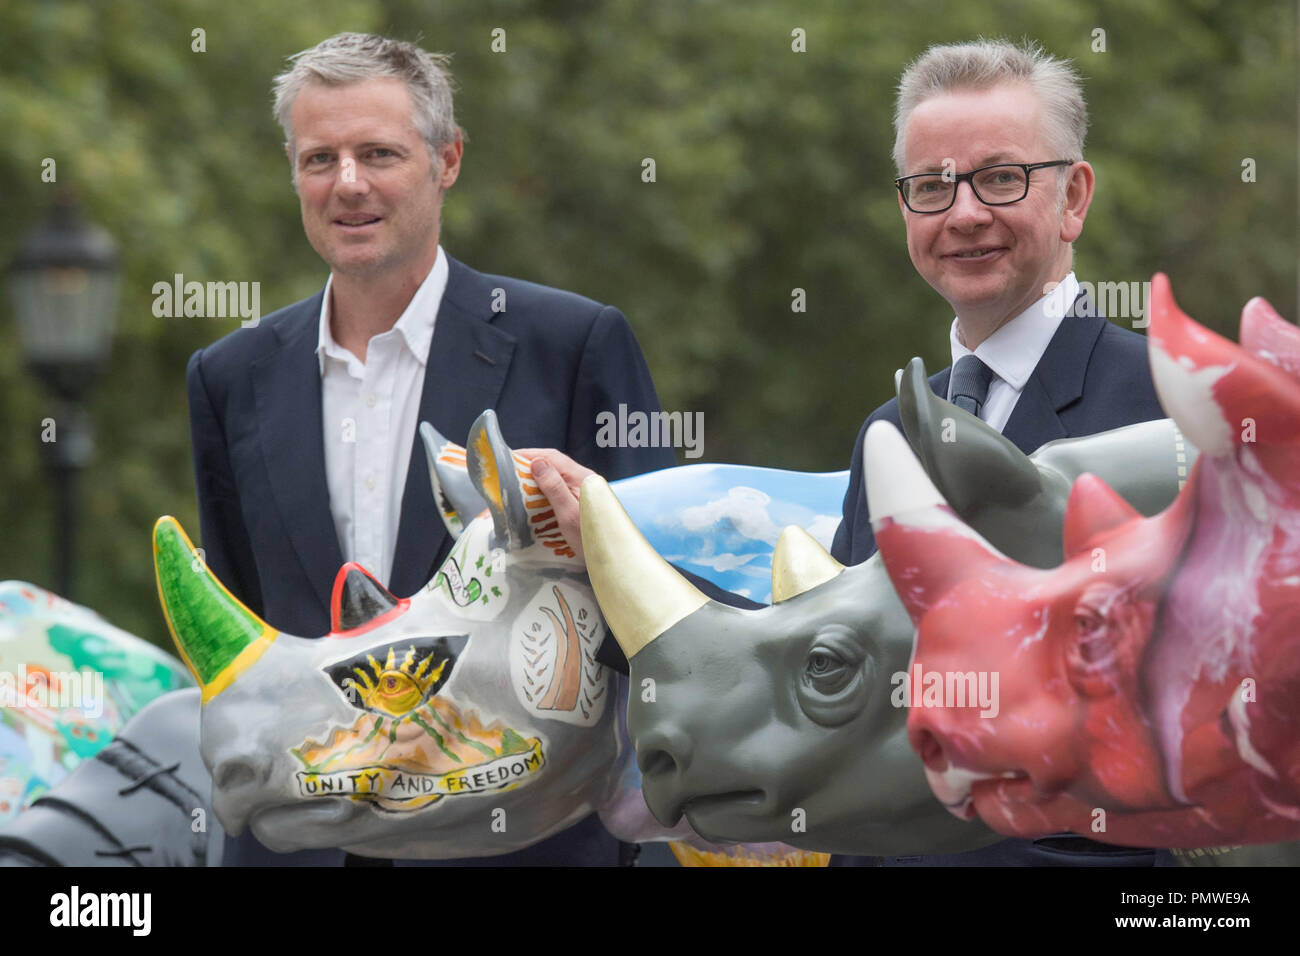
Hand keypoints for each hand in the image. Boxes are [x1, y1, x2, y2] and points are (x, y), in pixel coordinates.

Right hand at [514, 449, 594, 564]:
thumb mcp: (569, 514)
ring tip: (516, 484)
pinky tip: (534, 498)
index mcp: (582, 478)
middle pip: (554, 465)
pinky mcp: (582, 501)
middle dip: (530, 465)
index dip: (529, 454)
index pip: (552, 457)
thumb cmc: (591, 538)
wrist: (614, 557)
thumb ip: (554, 488)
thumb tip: (537, 463)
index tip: (507, 457)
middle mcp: (584, 480)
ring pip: (556, 476)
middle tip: (507, 472)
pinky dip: (544, 490)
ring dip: (536, 478)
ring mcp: (584, 490)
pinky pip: (560, 488)